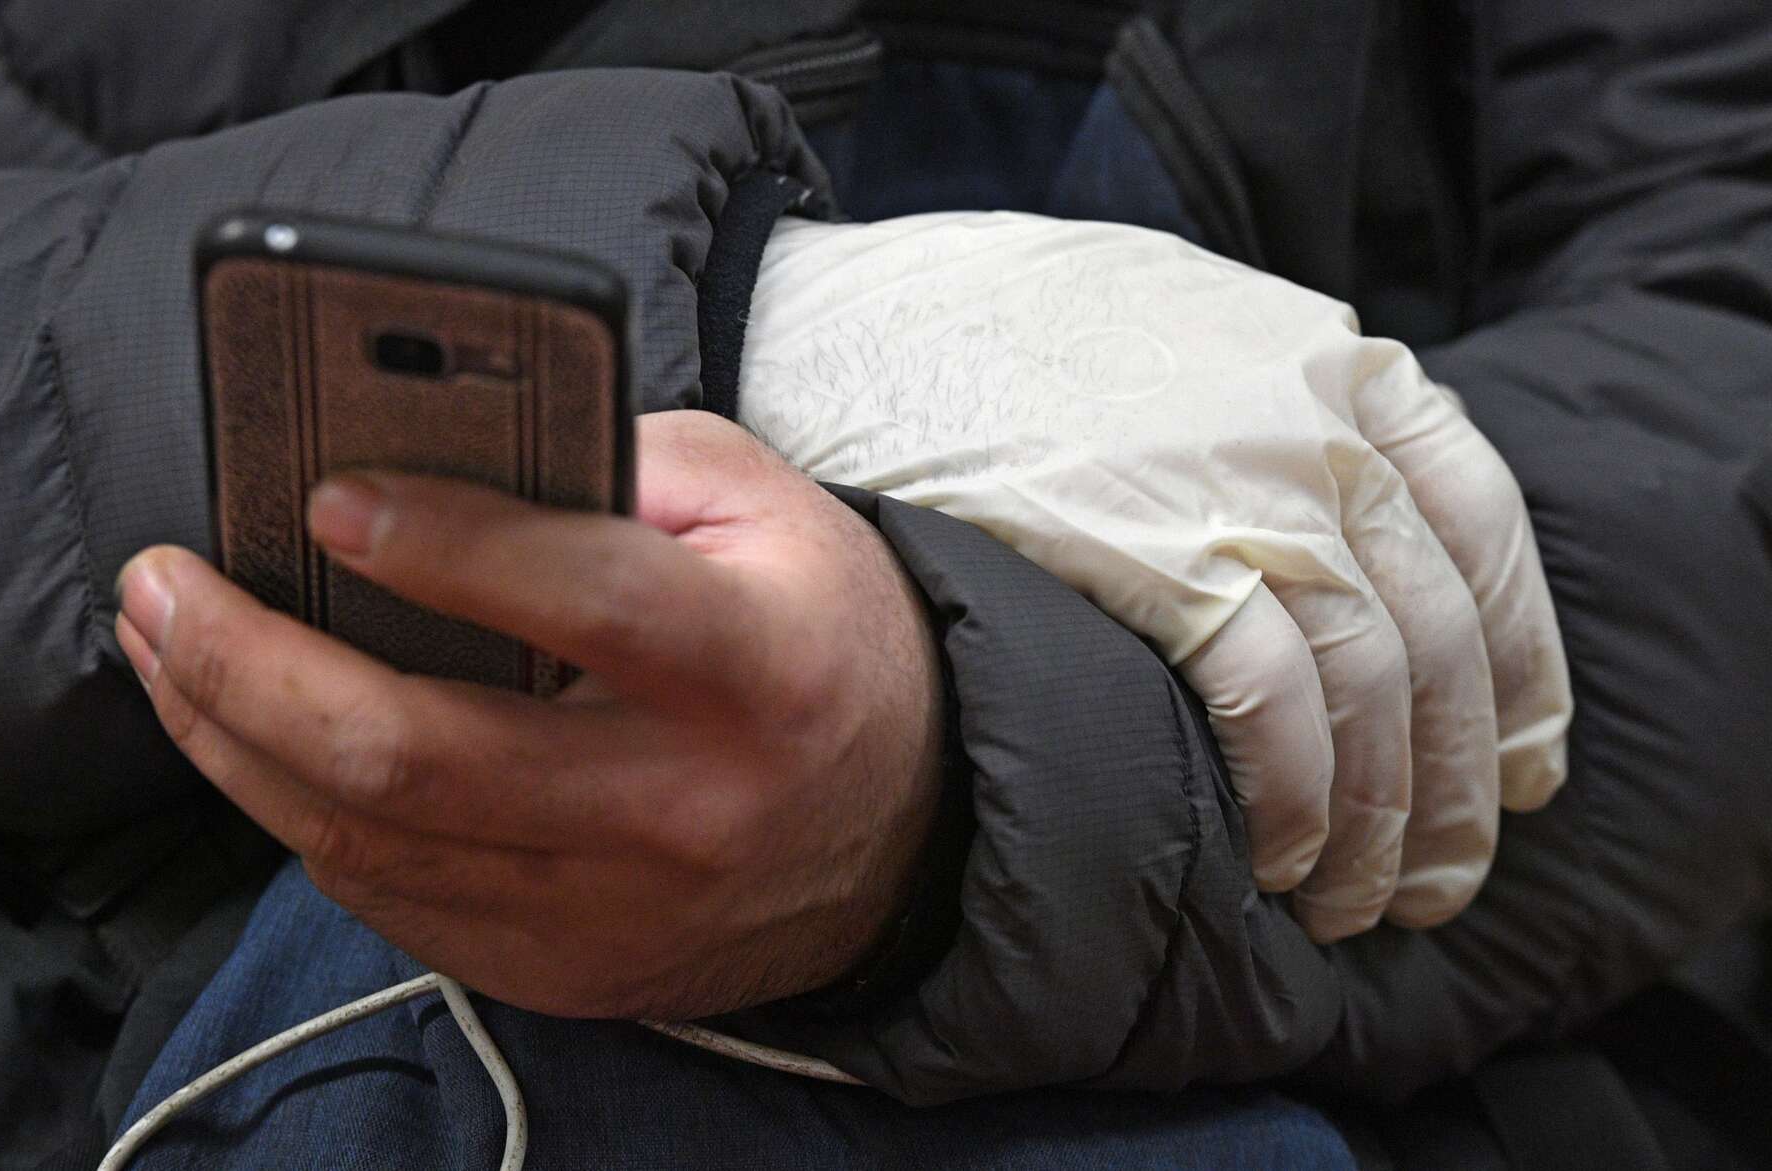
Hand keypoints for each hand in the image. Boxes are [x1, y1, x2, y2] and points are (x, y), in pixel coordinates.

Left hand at [113, 410, 943, 1018]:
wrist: (901, 841)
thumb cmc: (822, 644)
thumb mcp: (771, 509)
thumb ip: (625, 459)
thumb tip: (440, 445)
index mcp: (755, 671)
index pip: (588, 603)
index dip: (449, 546)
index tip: (325, 494)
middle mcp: (681, 810)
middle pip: (417, 755)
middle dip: (250, 664)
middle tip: (161, 582)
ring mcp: (614, 912)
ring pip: (370, 840)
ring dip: (232, 738)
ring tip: (165, 644)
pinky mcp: (563, 971)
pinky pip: (388, 900)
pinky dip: (298, 812)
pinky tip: (256, 738)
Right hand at [740, 213, 1573, 941]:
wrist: (847, 322)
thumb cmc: (981, 336)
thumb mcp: (1168, 329)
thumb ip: (1266, 412)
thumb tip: (1319, 532)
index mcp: (1332, 361)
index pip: (1482, 531)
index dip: (1515, 667)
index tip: (1514, 764)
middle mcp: (1318, 420)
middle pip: (1439, 630)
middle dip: (1453, 780)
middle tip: (1436, 877)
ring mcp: (1247, 483)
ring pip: (1375, 683)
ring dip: (1378, 817)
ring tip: (1353, 899)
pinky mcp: (1158, 552)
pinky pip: (1274, 704)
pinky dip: (1291, 796)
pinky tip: (1273, 855)